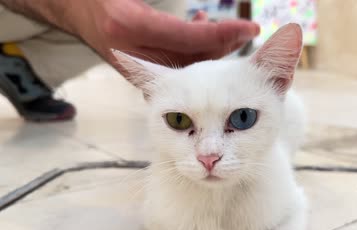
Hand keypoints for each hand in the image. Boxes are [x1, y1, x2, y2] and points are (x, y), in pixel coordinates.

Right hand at [70, 0, 259, 68]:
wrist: (74, 7)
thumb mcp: (138, 0)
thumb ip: (181, 22)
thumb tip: (210, 22)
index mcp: (127, 24)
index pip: (191, 38)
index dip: (224, 35)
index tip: (251, 29)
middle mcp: (133, 48)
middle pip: (193, 57)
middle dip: (223, 45)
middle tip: (245, 31)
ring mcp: (136, 61)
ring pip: (186, 62)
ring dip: (211, 46)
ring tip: (229, 30)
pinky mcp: (139, 66)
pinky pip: (175, 62)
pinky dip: (194, 49)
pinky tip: (203, 30)